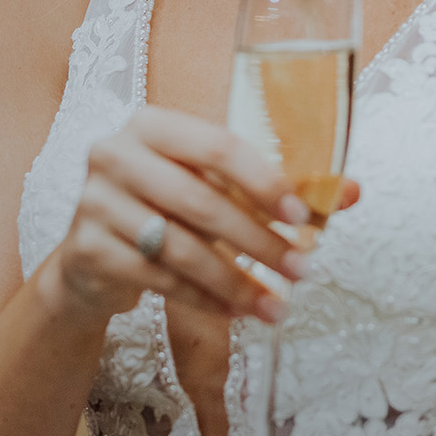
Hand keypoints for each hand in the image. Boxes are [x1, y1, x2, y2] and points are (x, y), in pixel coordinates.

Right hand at [40, 106, 329, 326]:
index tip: (302, 215)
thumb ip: (279, 187)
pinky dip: (204, 299)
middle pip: (202, 201)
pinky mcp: (85, 250)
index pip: (218, 146)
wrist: (91, 256)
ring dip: (237, 281)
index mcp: (152, 124)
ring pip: (182, 248)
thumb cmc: (166, 208)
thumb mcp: (214, 187)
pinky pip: (158, 279)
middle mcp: (116, 154)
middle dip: (259, 241)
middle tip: (302, 269)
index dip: (264, 180)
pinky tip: (236, 310)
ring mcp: (94, 202)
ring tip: (275, 305)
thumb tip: (351, 192)